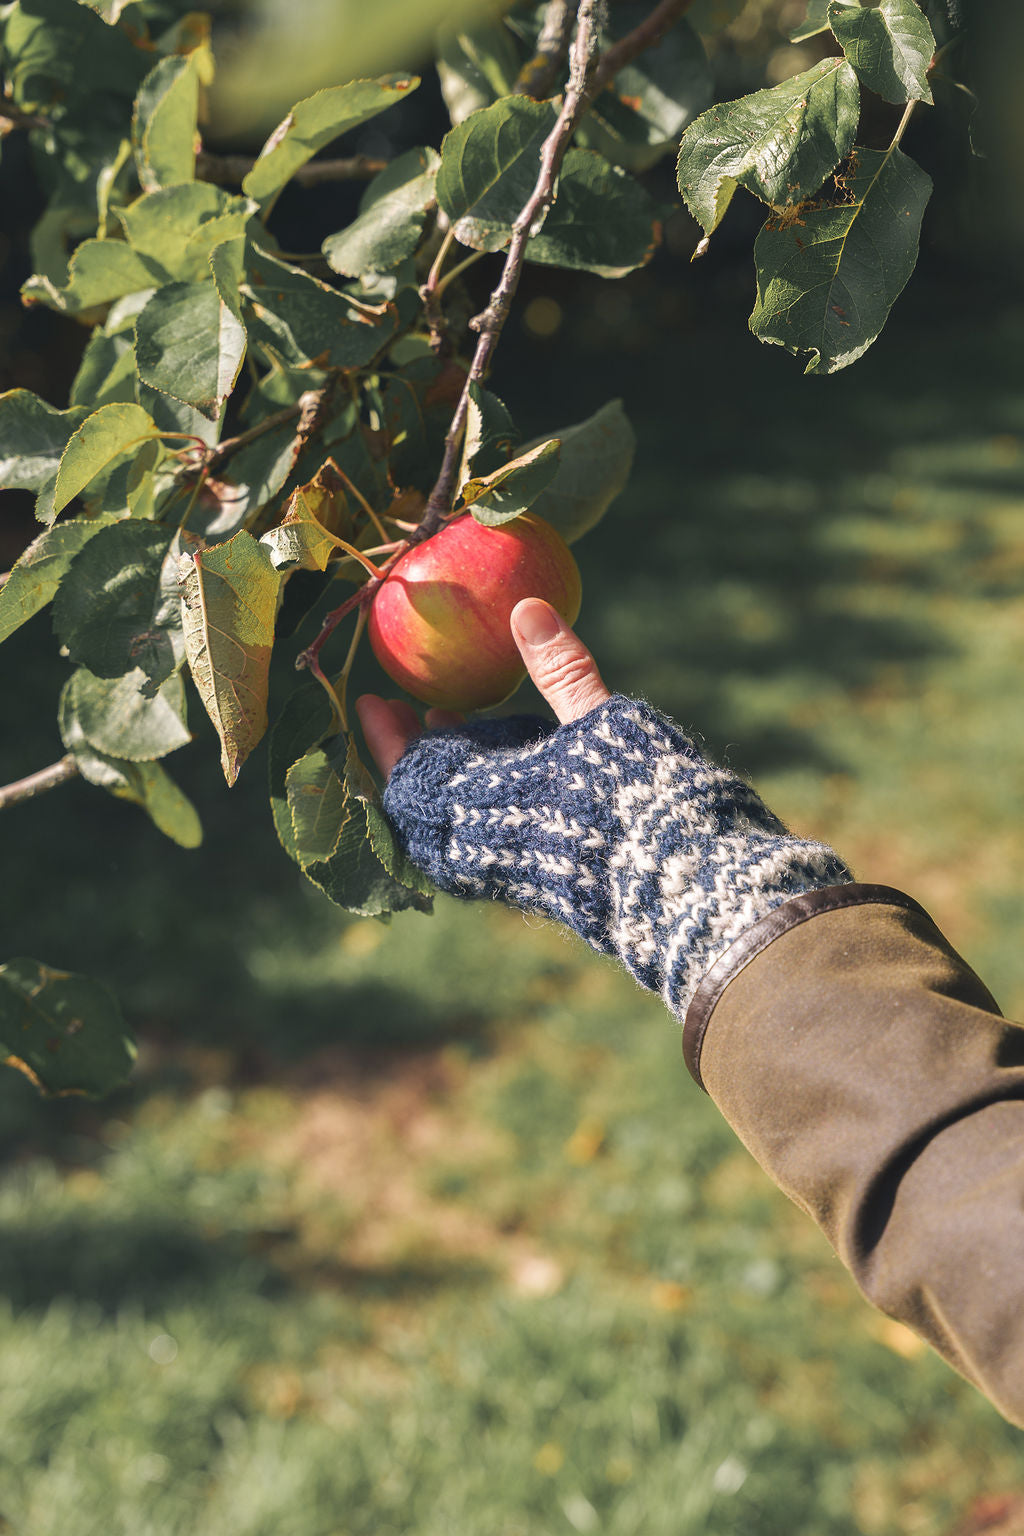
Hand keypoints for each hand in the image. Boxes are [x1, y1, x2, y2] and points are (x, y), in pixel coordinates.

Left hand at [367, 604, 851, 1021]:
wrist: (686, 887)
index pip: (409, 770)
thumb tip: (526, 608)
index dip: (387, 735)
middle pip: (418, 803)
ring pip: (446, 827)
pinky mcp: (533, 887)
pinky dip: (470, 805)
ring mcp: (506, 874)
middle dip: (410, 755)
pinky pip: (475, 845)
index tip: (373, 699)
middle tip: (412, 711)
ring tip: (456, 729)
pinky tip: (501, 771)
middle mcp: (483, 847)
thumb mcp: (602, 721)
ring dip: (443, 778)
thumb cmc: (641, 796)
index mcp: (486, 803)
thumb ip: (560, 668)